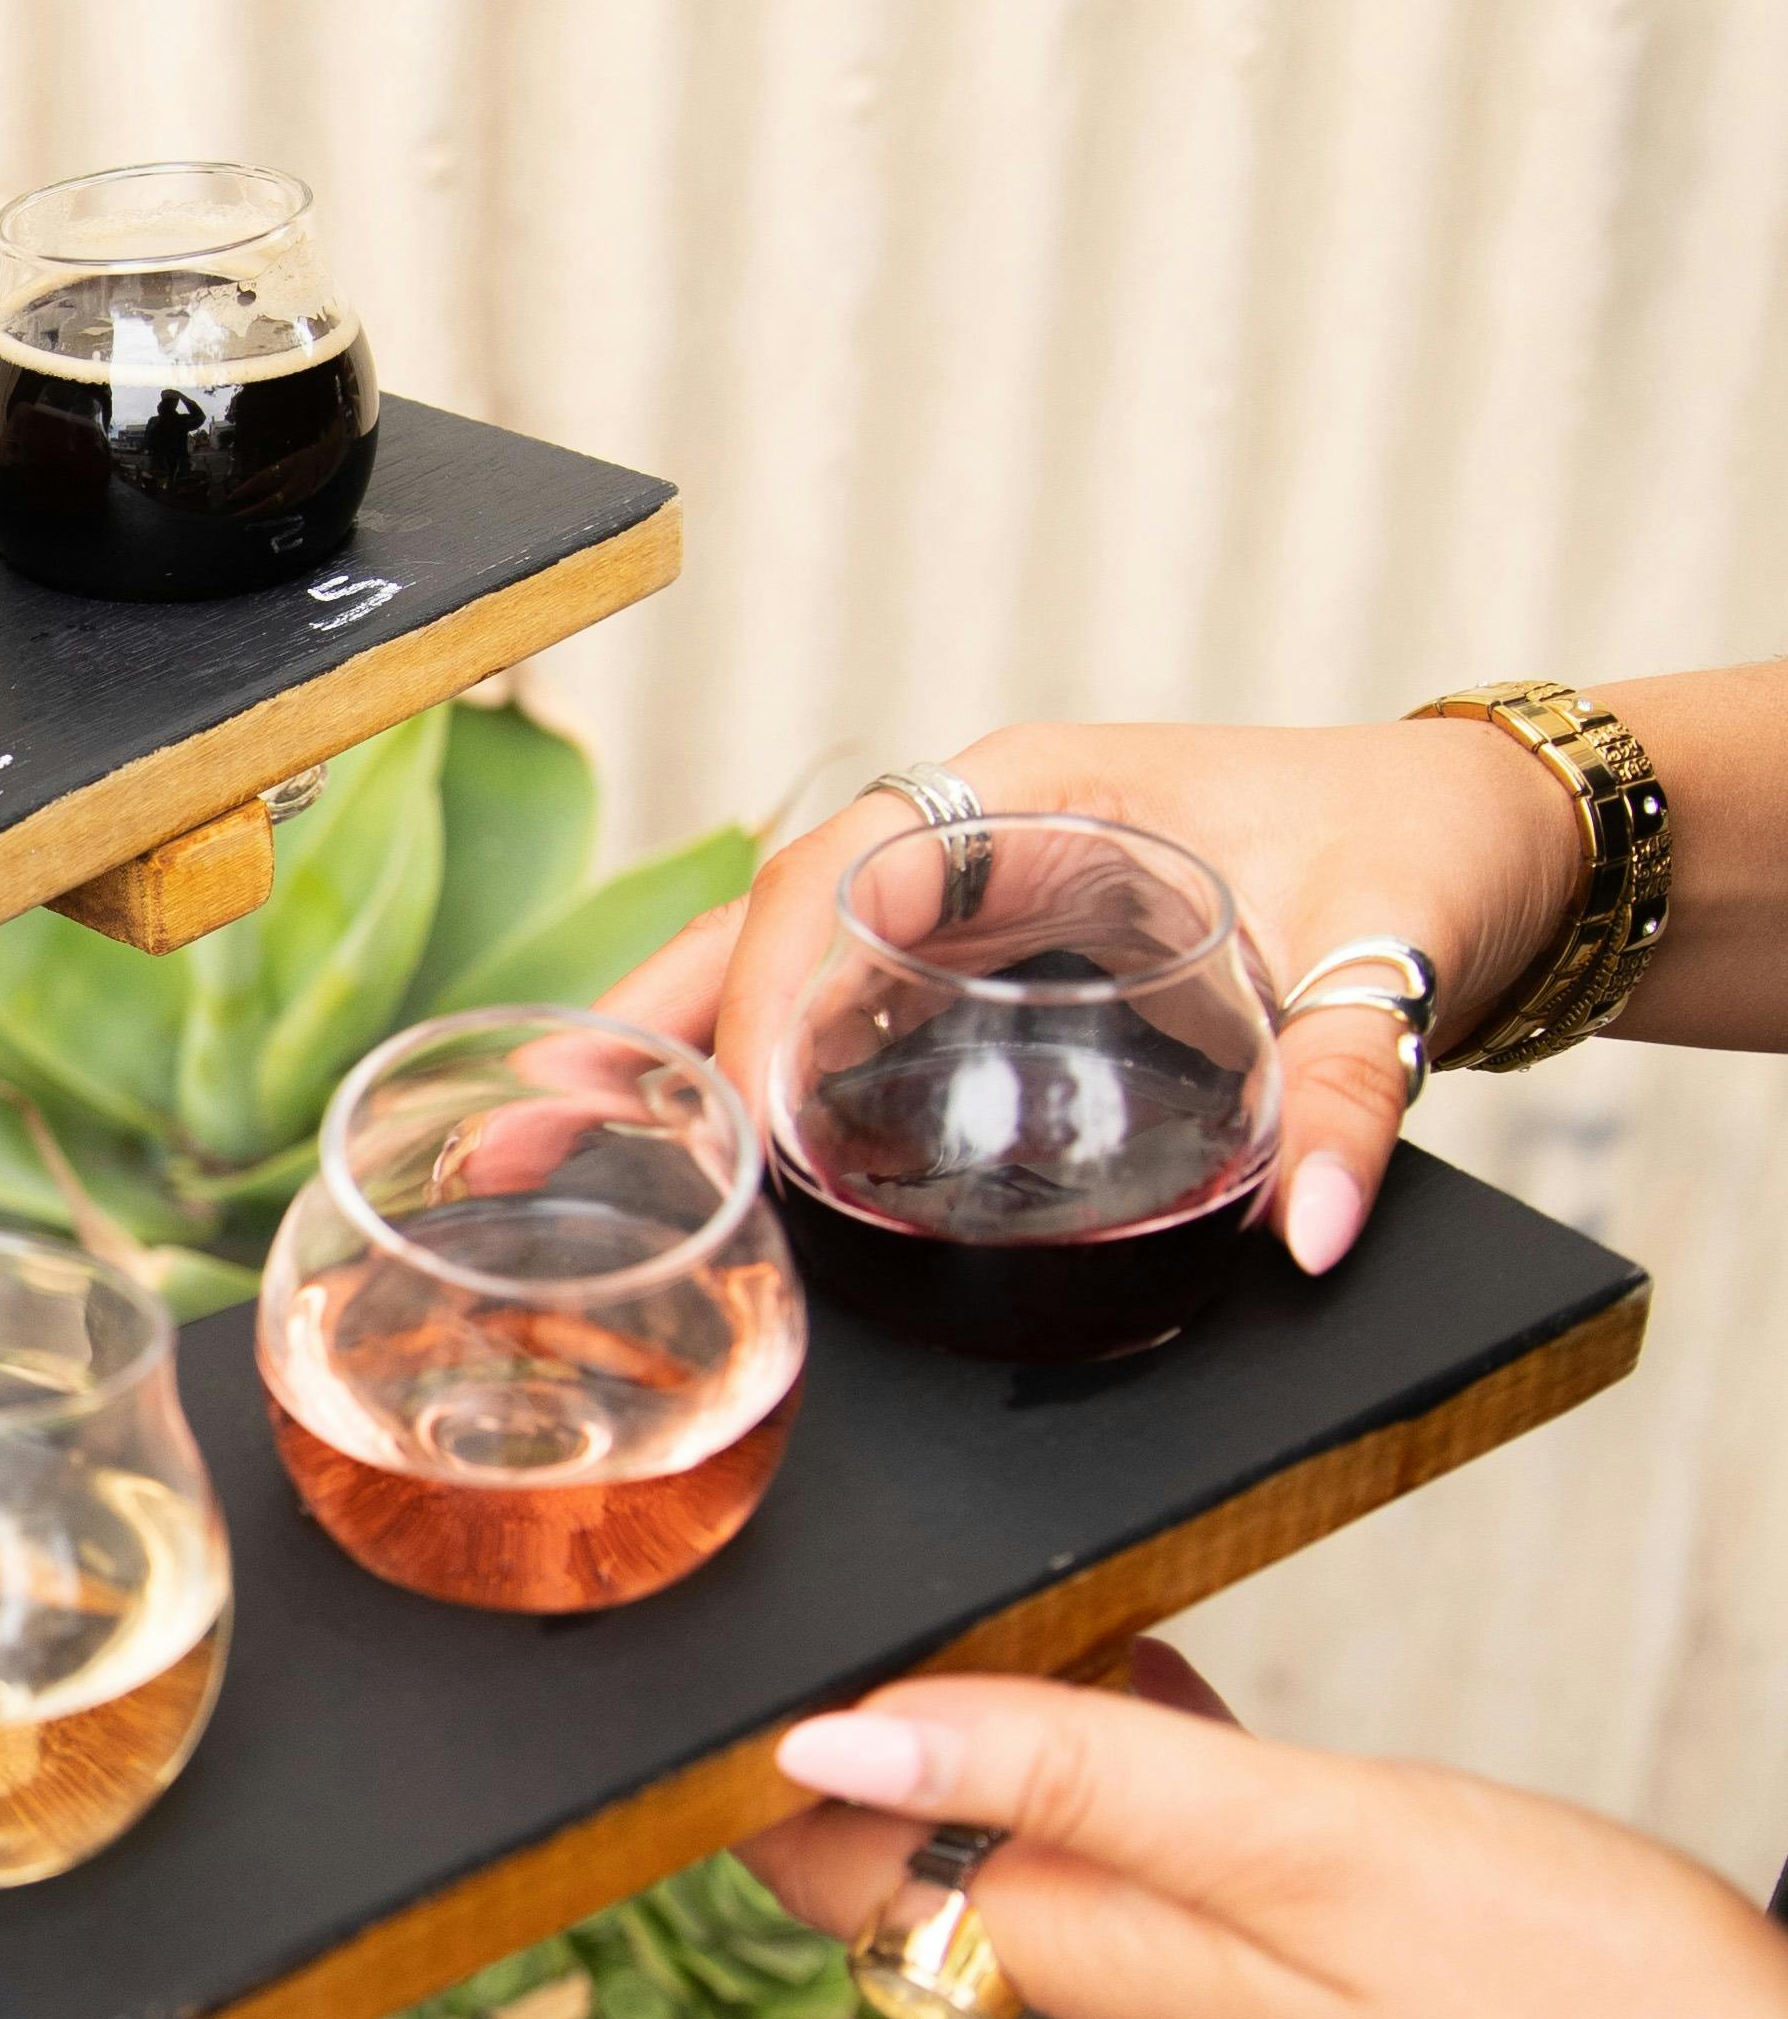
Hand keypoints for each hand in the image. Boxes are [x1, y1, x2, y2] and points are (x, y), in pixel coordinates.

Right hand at [609, 718, 1572, 1280]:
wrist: (1501, 838)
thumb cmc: (1432, 860)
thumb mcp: (1390, 963)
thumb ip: (1350, 1090)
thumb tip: (1315, 1226)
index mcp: (1038, 791)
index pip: (843, 877)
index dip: (765, 992)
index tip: (726, 1112)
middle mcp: (980, 826)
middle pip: (759, 917)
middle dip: (631, 1023)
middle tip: (516, 1135)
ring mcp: (973, 884)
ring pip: (774, 957)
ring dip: (659, 1048)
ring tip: (543, 1148)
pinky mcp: (988, 948)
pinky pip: (832, 998)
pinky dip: (742, 1065)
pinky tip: (687, 1152)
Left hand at [744, 1660, 1787, 2018]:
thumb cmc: (1558, 1990)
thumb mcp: (1294, 1836)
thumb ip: (1064, 1772)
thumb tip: (824, 1741)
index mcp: (1088, 1962)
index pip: (836, 1869)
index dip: (772, 1753)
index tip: (762, 1628)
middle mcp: (1120, 2008)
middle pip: (917, 1863)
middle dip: (884, 1729)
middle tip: (906, 1583)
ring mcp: (1209, 2015)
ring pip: (1037, 1861)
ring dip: (1009, 1742)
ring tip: (1034, 1605)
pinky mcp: (1296, 2004)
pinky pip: (1151, 1879)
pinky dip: (1128, 1776)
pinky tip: (1171, 1690)